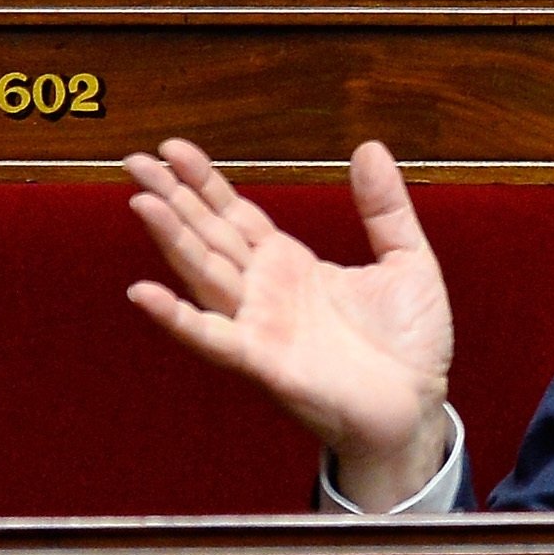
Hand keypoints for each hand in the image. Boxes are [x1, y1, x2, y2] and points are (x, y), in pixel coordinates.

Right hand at [125, 138, 455, 509]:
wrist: (418, 408)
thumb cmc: (408, 343)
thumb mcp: (406, 258)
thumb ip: (385, 206)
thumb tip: (369, 146)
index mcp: (291, 265)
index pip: (235, 215)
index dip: (204, 182)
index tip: (172, 149)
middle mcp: (265, 292)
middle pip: (208, 235)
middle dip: (172, 197)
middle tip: (135, 159)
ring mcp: (260, 325)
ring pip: (204, 273)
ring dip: (172, 239)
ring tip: (143, 200)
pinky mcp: (265, 361)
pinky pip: (213, 337)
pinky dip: (177, 317)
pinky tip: (142, 292)